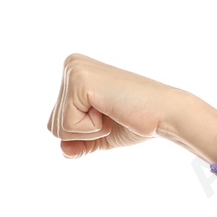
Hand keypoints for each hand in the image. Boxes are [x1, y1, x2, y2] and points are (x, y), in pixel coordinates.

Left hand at [47, 54, 216, 164]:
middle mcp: (71, 65)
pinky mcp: (80, 81)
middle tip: (111, 113)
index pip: (55, 124)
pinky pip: (68, 126)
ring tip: (112, 110)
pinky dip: (91, 128)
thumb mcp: (98, 136)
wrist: (164, 115)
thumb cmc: (135, 121)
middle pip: (52, 126)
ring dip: (88, 131)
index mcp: (73, 74)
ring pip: (58, 128)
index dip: (82, 134)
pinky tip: (110, 109)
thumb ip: (76, 144)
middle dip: (83, 133)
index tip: (108, 114)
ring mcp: (74, 70)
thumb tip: (63, 150)